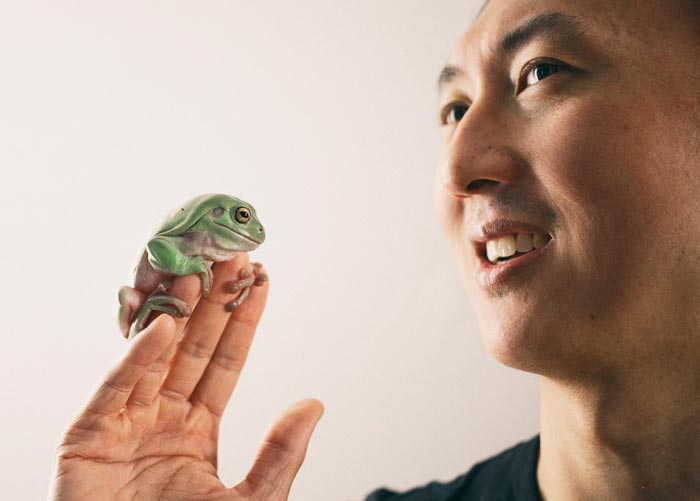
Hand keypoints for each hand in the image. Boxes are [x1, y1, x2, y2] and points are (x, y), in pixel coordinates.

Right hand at [50, 254, 322, 499]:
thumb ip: (280, 454)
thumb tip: (314, 404)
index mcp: (197, 429)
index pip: (226, 362)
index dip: (243, 321)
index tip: (261, 281)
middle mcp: (162, 417)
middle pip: (191, 347)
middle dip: (211, 302)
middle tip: (230, 256)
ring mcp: (125, 422)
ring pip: (154, 355)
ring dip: (177, 312)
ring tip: (198, 268)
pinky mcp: (88, 435)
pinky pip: (117, 387)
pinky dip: (138, 355)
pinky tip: (165, 323)